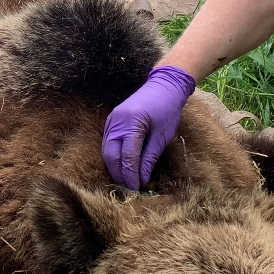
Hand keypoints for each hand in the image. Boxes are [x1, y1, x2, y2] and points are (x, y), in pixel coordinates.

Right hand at [101, 65, 196, 189]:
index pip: (127, 155)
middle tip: (129, 187)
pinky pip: (107, 143)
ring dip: (114, 167)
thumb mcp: (163, 136)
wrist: (163, 86)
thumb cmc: (167, 109)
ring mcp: (111, 120)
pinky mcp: (111, 121)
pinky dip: (113, 157)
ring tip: (125, 180)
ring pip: (106, 150)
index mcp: (132, 123)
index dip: (131, 174)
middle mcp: (116, 121)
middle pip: (111, 155)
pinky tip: (121, 166)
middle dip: (119, 173)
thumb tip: (142, 179)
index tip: (136, 188)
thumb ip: (150, 157)